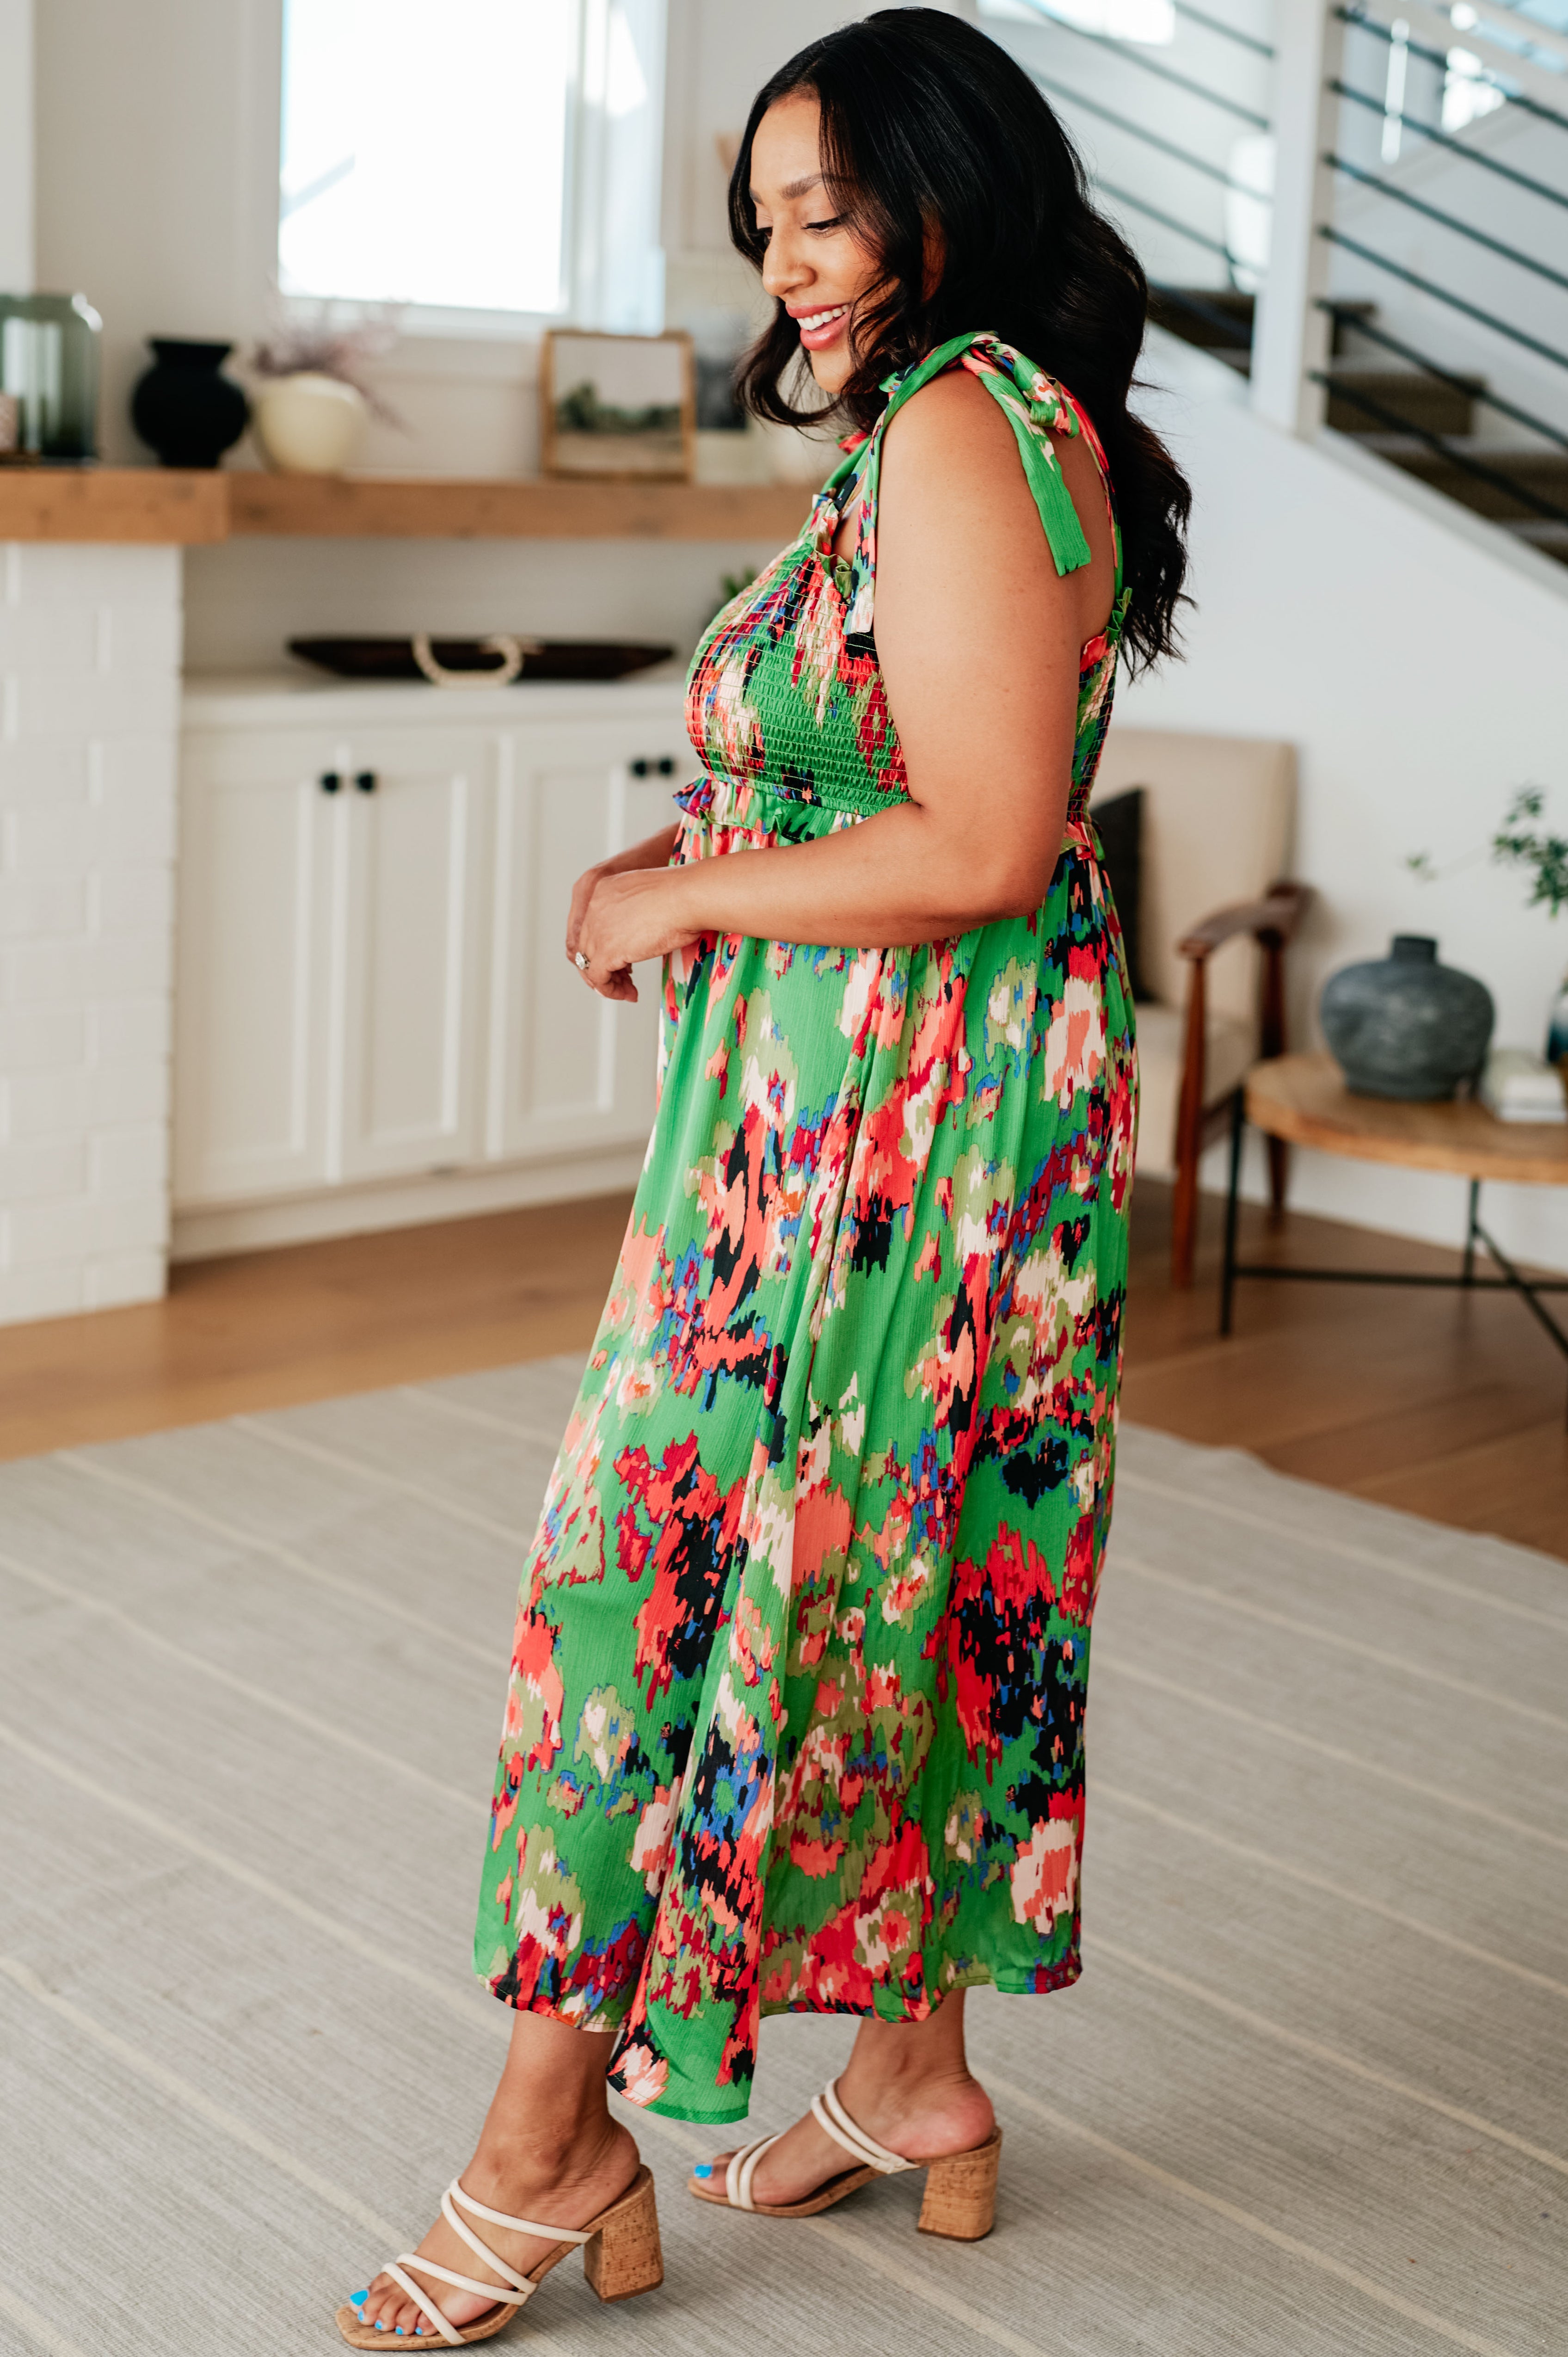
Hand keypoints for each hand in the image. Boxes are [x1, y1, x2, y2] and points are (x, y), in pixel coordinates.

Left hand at [570, 866, 699, 1001]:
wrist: (687, 897)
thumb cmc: (682, 895)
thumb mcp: (649, 899)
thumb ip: (636, 912)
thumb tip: (640, 931)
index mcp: (605, 890)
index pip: (594, 926)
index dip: (607, 947)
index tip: (624, 960)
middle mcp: (596, 907)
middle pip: (589, 945)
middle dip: (606, 966)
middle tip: (625, 979)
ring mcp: (598, 929)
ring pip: (590, 964)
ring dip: (609, 981)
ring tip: (628, 990)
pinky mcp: (606, 950)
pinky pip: (599, 978)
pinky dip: (610, 990)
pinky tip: (628, 994)